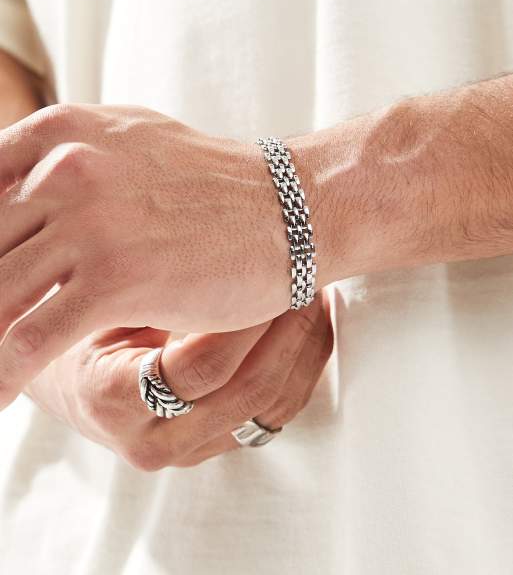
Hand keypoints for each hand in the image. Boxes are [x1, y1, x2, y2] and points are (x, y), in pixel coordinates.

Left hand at [0, 103, 301, 408]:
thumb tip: (21, 188)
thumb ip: (66, 159)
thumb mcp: (128, 145)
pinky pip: (32, 337)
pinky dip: (6, 372)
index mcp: (62, 133)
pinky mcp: (119, 277)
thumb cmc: (212, 185)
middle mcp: (67, 169)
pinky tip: (3, 392)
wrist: (288, 208)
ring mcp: (92, 223)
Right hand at [24, 291, 332, 468]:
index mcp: (114, 402)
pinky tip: (312, 326)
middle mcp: (156, 442)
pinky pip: (278, 413)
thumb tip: (215, 250)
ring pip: (273, 407)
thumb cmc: (79, 337)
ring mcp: (193, 451)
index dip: (245, 320)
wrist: (76, 389)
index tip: (271, 274)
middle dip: (287, 331)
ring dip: (304, 348)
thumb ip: (145, 293)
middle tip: (306, 280)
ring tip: (316, 296)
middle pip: (248, 392)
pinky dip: (304, 367)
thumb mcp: (95, 310)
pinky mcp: (219, 444)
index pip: (199, 367)